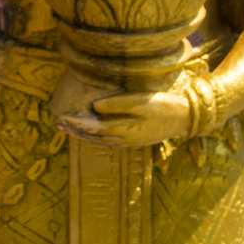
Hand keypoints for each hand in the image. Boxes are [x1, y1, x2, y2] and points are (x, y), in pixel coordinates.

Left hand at [51, 69, 192, 146]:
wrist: (185, 118)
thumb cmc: (164, 106)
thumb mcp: (141, 101)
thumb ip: (118, 104)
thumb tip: (94, 105)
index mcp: (125, 130)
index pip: (93, 128)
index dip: (76, 123)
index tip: (62, 117)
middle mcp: (124, 139)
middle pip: (94, 137)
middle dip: (75, 131)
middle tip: (58, 124)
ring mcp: (129, 141)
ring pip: (100, 140)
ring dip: (83, 135)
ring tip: (69, 128)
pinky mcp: (134, 139)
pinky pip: (109, 141)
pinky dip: (96, 137)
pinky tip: (92, 133)